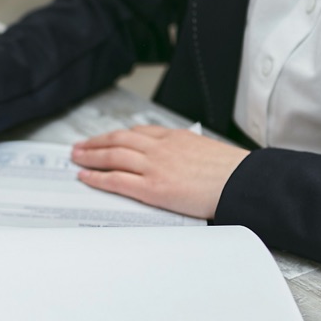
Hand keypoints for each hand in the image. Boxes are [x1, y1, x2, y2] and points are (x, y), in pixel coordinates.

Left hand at [70, 125, 248, 218]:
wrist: (242, 182)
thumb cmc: (231, 171)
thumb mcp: (206, 150)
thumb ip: (186, 151)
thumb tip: (179, 159)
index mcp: (175, 137)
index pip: (138, 132)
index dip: (117, 136)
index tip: (106, 138)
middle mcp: (160, 148)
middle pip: (119, 140)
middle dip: (96, 143)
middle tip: (80, 147)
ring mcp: (154, 167)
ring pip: (113, 156)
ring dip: (90, 156)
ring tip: (77, 159)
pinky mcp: (153, 187)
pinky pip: (117, 180)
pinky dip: (98, 178)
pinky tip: (86, 177)